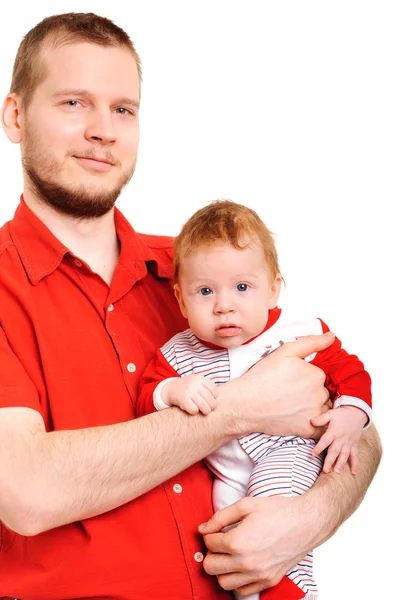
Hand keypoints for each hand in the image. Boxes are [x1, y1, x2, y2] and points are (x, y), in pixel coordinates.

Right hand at [162, 374, 217, 414]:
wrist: (170, 389)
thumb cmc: (188, 388)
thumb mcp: (197, 383)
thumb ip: (207, 388)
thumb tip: (217, 400)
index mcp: (200, 378)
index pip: (213, 389)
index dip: (215, 396)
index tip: (213, 400)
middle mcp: (194, 383)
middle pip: (209, 398)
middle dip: (212, 406)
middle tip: (211, 409)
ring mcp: (188, 391)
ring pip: (203, 405)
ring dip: (206, 410)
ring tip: (205, 412)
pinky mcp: (182, 399)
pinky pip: (194, 409)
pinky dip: (195, 412)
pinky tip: (193, 410)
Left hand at [198, 495, 321, 594]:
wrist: (306, 522)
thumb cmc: (278, 511)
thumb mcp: (246, 505)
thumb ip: (221, 517)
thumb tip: (203, 528)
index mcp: (238, 541)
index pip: (209, 543)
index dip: (210, 534)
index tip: (216, 530)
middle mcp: (246, 562)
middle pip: (210, 567)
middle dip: (211, 553)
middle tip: (220, 543)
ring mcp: (258, 575)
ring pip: (223, 582)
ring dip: (222, 569)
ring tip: (230, 555)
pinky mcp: (269, 581)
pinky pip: (243, 591)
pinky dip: (238, 581)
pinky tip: (242, 566)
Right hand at [232, 332, 334, 437]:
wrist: (246, 403)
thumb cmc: (262, 377)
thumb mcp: (285, 352)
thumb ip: (311, 342)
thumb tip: (331, 337)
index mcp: (316, 375)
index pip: (319, 376)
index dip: (305, 378)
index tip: (290, 381)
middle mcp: (320, 394)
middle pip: (322, 393)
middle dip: (309, 393)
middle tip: (288, 393)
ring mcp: (315, 413)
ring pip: (322, 409)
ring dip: (312, 408)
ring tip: (290, 406)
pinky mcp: (309, 430)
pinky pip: (321, 428)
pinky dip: (313, 424)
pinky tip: (297, 418)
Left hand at [311, 406, 367, 473]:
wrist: (356, 413)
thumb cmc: (341, 414)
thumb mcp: (331, 414)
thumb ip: (321, 418)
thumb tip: (311, 421)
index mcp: (334, 432)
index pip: (325, 441)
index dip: (319, 447)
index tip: (313, 454)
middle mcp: (341, 439)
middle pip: (334, 451)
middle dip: (330, 461)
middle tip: (325, 470)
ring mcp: (348, 443)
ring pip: (344, 455)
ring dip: (341, 464)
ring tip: (337, 471)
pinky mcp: (354, 445)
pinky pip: (355, 455)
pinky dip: (355, 464)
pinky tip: (354, 473)